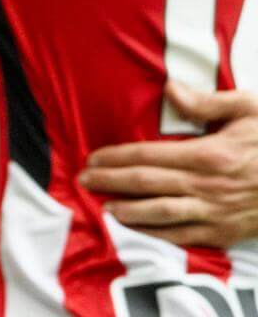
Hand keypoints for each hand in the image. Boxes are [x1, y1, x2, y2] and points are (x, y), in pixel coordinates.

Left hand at [80, 83, 257, 246]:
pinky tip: (139, 230)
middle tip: (84, 181)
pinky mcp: (226, 233)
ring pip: (161, 215)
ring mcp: (217, 213)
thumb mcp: (248, 109)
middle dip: (111, 183)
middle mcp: (208, 186)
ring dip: (129, 212)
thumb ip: (206, 101)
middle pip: (147, 185)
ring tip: (105, 208)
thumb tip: (170, 89)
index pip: (148, 156)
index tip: (92, 158)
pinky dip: (158, 235)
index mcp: (209, 154)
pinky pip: (185, 237)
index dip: (116, 158)